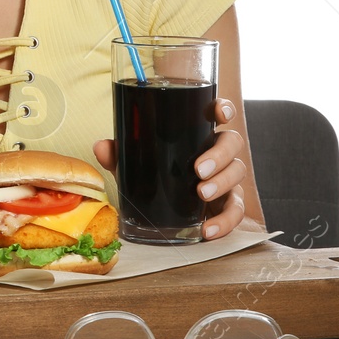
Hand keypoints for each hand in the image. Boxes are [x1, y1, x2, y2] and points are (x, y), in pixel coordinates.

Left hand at [92, 98, 251, 240]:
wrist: (159, 207)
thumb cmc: (153, 173)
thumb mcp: (135, 162)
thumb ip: (119, 153)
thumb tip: (101, 147)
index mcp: (199, 133)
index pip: (219, 113)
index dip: (224, 109)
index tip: (219, 114)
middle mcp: (218, 152)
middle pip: (232, 143)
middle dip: (220, 154)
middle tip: (199, 169)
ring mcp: (226, 177)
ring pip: (237, 173)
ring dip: (222, 183)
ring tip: (201, 193)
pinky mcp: (226, 204)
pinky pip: (235, 211)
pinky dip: (225, 221)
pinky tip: (208, 229)